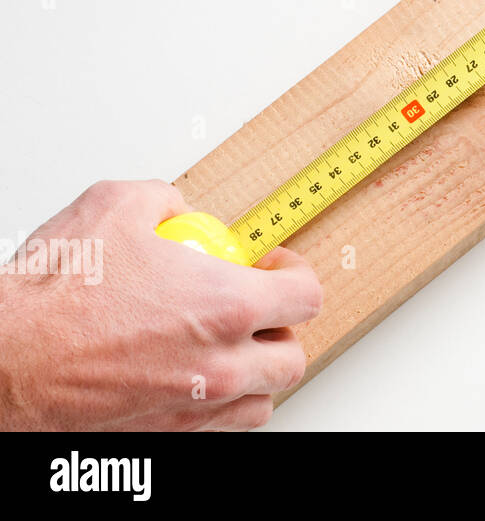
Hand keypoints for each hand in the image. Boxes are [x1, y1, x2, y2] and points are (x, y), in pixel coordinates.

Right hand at [0, 180, 321, 429]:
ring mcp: (195, 407)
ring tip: (231, 345)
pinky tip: (198, 376)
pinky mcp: (166, 435)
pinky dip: (224, 403)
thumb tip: (178, 207)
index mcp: (224, 307)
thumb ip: (164, 199)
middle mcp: (219, 365)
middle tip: (257, 307)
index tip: (275, 266)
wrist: (2, 361)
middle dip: (283, 328)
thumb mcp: (115, 206)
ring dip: (258, 370)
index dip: (296, 275)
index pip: (305, 297)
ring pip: (262, 398)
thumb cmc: (51, 298)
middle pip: (291, 356)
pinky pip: (222, 426)